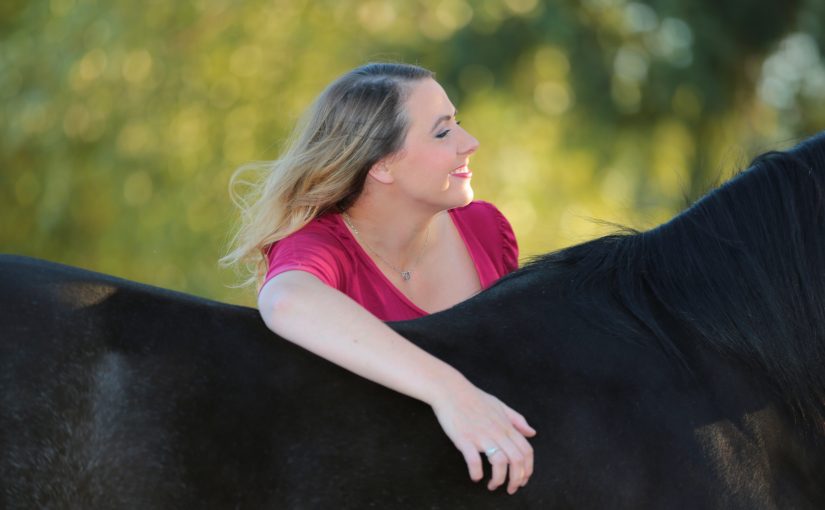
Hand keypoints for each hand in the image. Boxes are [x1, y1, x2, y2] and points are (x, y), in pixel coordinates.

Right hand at [430, 378, 535, 494]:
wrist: (450, 390)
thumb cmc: (474, 397)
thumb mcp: (500, 405)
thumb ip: (517, 420)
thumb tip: (532, 432)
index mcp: (506, 425)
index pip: (526, 450)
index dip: (528, 469)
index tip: (523, 479)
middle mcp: (497, 431)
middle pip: (516, 460)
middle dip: (517, 479)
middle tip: (511, 489)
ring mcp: (481, 435)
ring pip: (499, 462)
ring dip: (499, 479)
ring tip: (493, 485)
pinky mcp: (464, 438)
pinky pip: (474, 460)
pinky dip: (476, 472)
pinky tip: (476, 476)